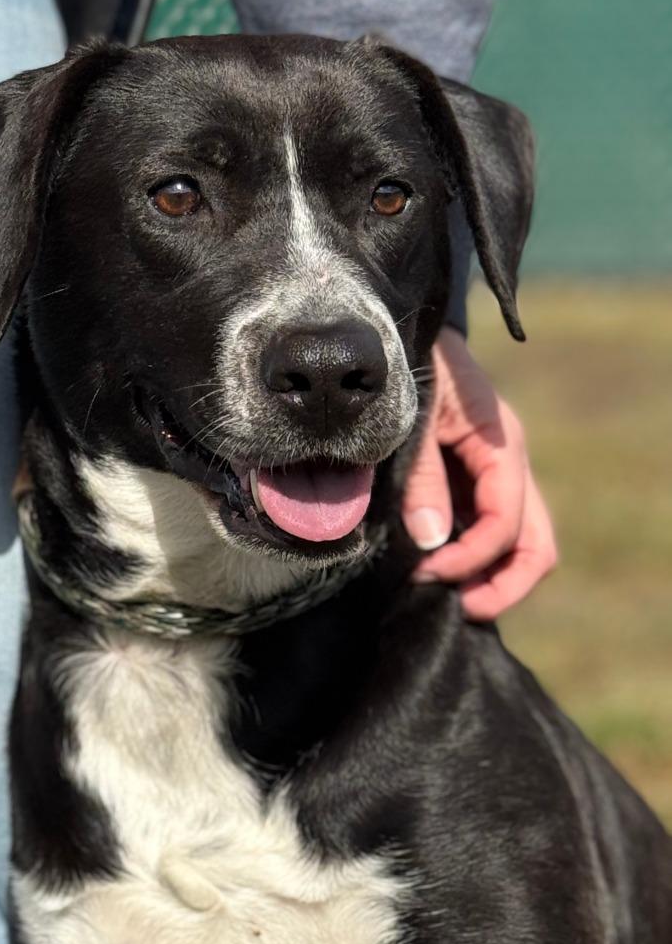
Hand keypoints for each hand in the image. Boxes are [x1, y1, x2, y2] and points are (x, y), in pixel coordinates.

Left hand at [402, 326, 557, 619]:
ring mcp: (496, 476)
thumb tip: (433, 540)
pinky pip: (491, 531)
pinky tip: (436, 568)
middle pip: (536, 546)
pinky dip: (474, 558)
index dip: (471, 558)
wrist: (406, 337)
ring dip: (490, 577)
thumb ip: (422, 477)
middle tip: (455, 606)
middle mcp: (508, 465)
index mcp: (500, 445)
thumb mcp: (415, 418)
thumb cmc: (411, 369)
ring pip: (522, 544)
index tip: (426, 573)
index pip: (506, 522)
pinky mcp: (475, 482)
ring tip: (446, 595)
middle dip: (502, 585)